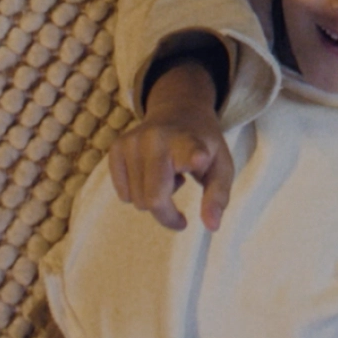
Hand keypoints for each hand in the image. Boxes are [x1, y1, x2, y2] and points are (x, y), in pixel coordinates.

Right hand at [108, 62, 233, 230]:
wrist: (179, 110)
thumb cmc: (203, 146)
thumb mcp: (221, 167)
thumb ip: (218, 196)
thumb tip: (211, 227)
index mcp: (188, 142)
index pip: (189, 151)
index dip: (193, 157)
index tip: (199, 158)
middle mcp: (156, 139)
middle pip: (153, 199)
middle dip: (168, 215)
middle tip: (180, 213)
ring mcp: (132, 142)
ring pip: (137, 201)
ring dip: (154, 199)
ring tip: (167, 176)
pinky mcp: (117, 148)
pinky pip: (123, 195)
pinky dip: (138, 193)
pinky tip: (151, 173)